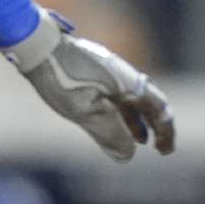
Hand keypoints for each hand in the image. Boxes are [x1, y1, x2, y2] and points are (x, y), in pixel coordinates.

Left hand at [3, 8, 175, 161]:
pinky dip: (120, 111)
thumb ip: (108, 133)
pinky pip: (116, 95)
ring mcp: (111, 72)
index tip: (165, 152)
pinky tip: (111, 121)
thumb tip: (127, 155)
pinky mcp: (96, 72)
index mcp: (129, 84)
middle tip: (158, 148)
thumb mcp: (85, 111)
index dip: (165, 132)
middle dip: (156, 127)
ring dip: (138, 121)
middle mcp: (125, 76)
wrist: (39, 48)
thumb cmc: (62, 79)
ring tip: (139, 141)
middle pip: (150, 103)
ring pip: (132, 100)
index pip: (159, 109)